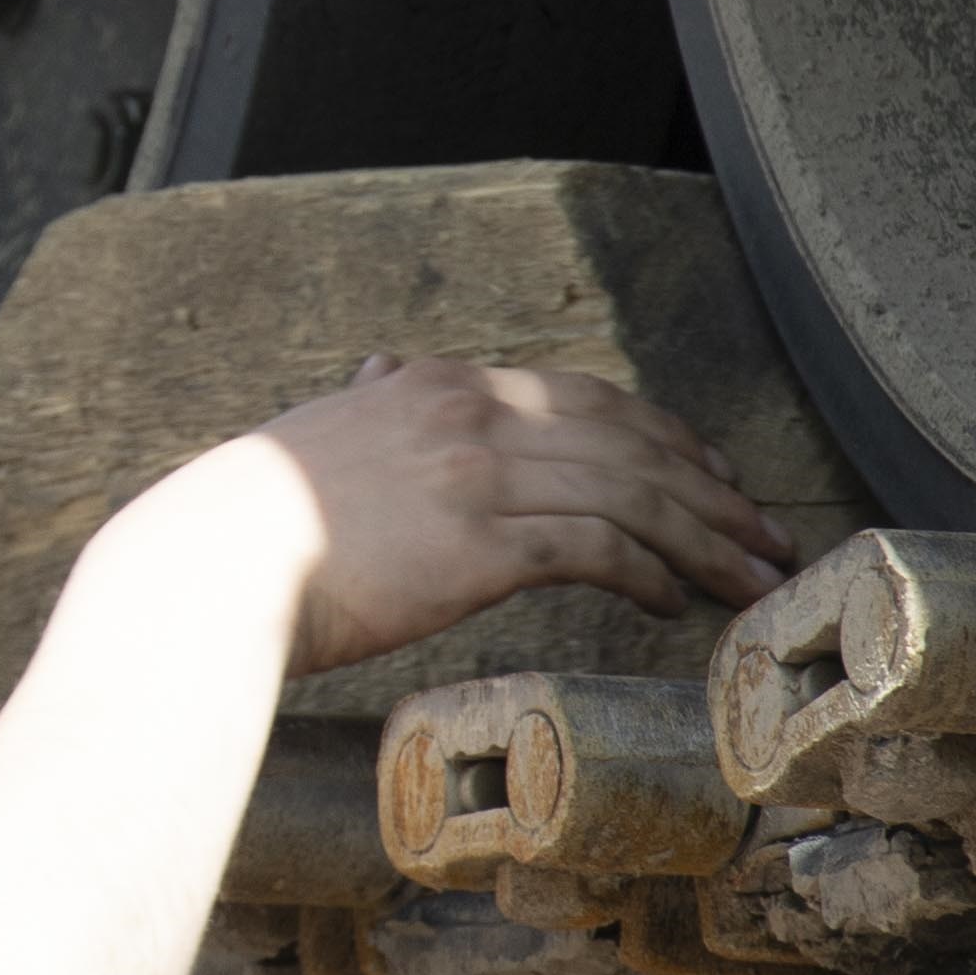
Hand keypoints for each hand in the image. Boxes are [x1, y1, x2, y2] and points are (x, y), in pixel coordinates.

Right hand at [215, 358, 793, 672]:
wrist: (210, 571)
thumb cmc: (251, 523)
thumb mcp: (319, 430)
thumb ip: (372, 399)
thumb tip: (386, 370)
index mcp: (441, 386)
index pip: (586, 397)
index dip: (664, 434)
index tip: (713, 474)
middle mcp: (470, 416)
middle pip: (630, 441)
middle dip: (712, 490)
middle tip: (765, 533)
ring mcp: (477, 477)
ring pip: (631, 495)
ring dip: (705, 540)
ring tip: (748, 580)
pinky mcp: (479, 545)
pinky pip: (596, 550)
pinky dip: (649, 574)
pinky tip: (672, 605)